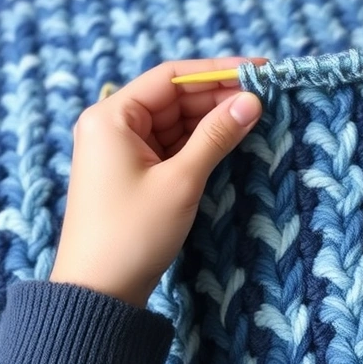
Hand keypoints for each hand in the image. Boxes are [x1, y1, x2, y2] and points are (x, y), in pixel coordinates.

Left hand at [50, 58, 262, 306]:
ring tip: (254, 115)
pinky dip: (198, 141)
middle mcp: (110, 125)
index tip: (258, 70)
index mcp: (110, 117)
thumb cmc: (132, 234)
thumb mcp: (181, 181)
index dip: (217, 71)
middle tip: (264, 95)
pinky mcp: (130, 172)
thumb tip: (252, 100)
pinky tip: (230, 137)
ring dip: (211, 119)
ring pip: (174, 121)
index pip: (170, 77)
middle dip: (217, 96)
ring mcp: (119, 149)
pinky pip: (169, 144)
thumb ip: (217, 135)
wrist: (98, 293)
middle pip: (173, 97)